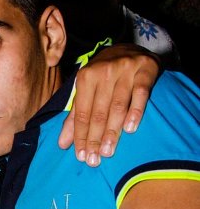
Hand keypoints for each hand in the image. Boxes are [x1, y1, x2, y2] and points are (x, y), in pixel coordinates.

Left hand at [59, 45, 159, 165]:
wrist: (131, 49)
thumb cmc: (105, 75)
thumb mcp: (86, 91)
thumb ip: (75, 117)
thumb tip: (63, 144)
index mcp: (85, 77)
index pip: (81, 112)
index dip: (80, 135)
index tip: (81, 156)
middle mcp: (104, 72)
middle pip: (98, 112)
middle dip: (95, 138)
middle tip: (94, 160)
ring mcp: (125, 70)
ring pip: (117, 106)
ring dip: (112, 131)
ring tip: (108, 152)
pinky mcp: (146, 70)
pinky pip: (140, 94)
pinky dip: (135, 112)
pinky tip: (130, 129)